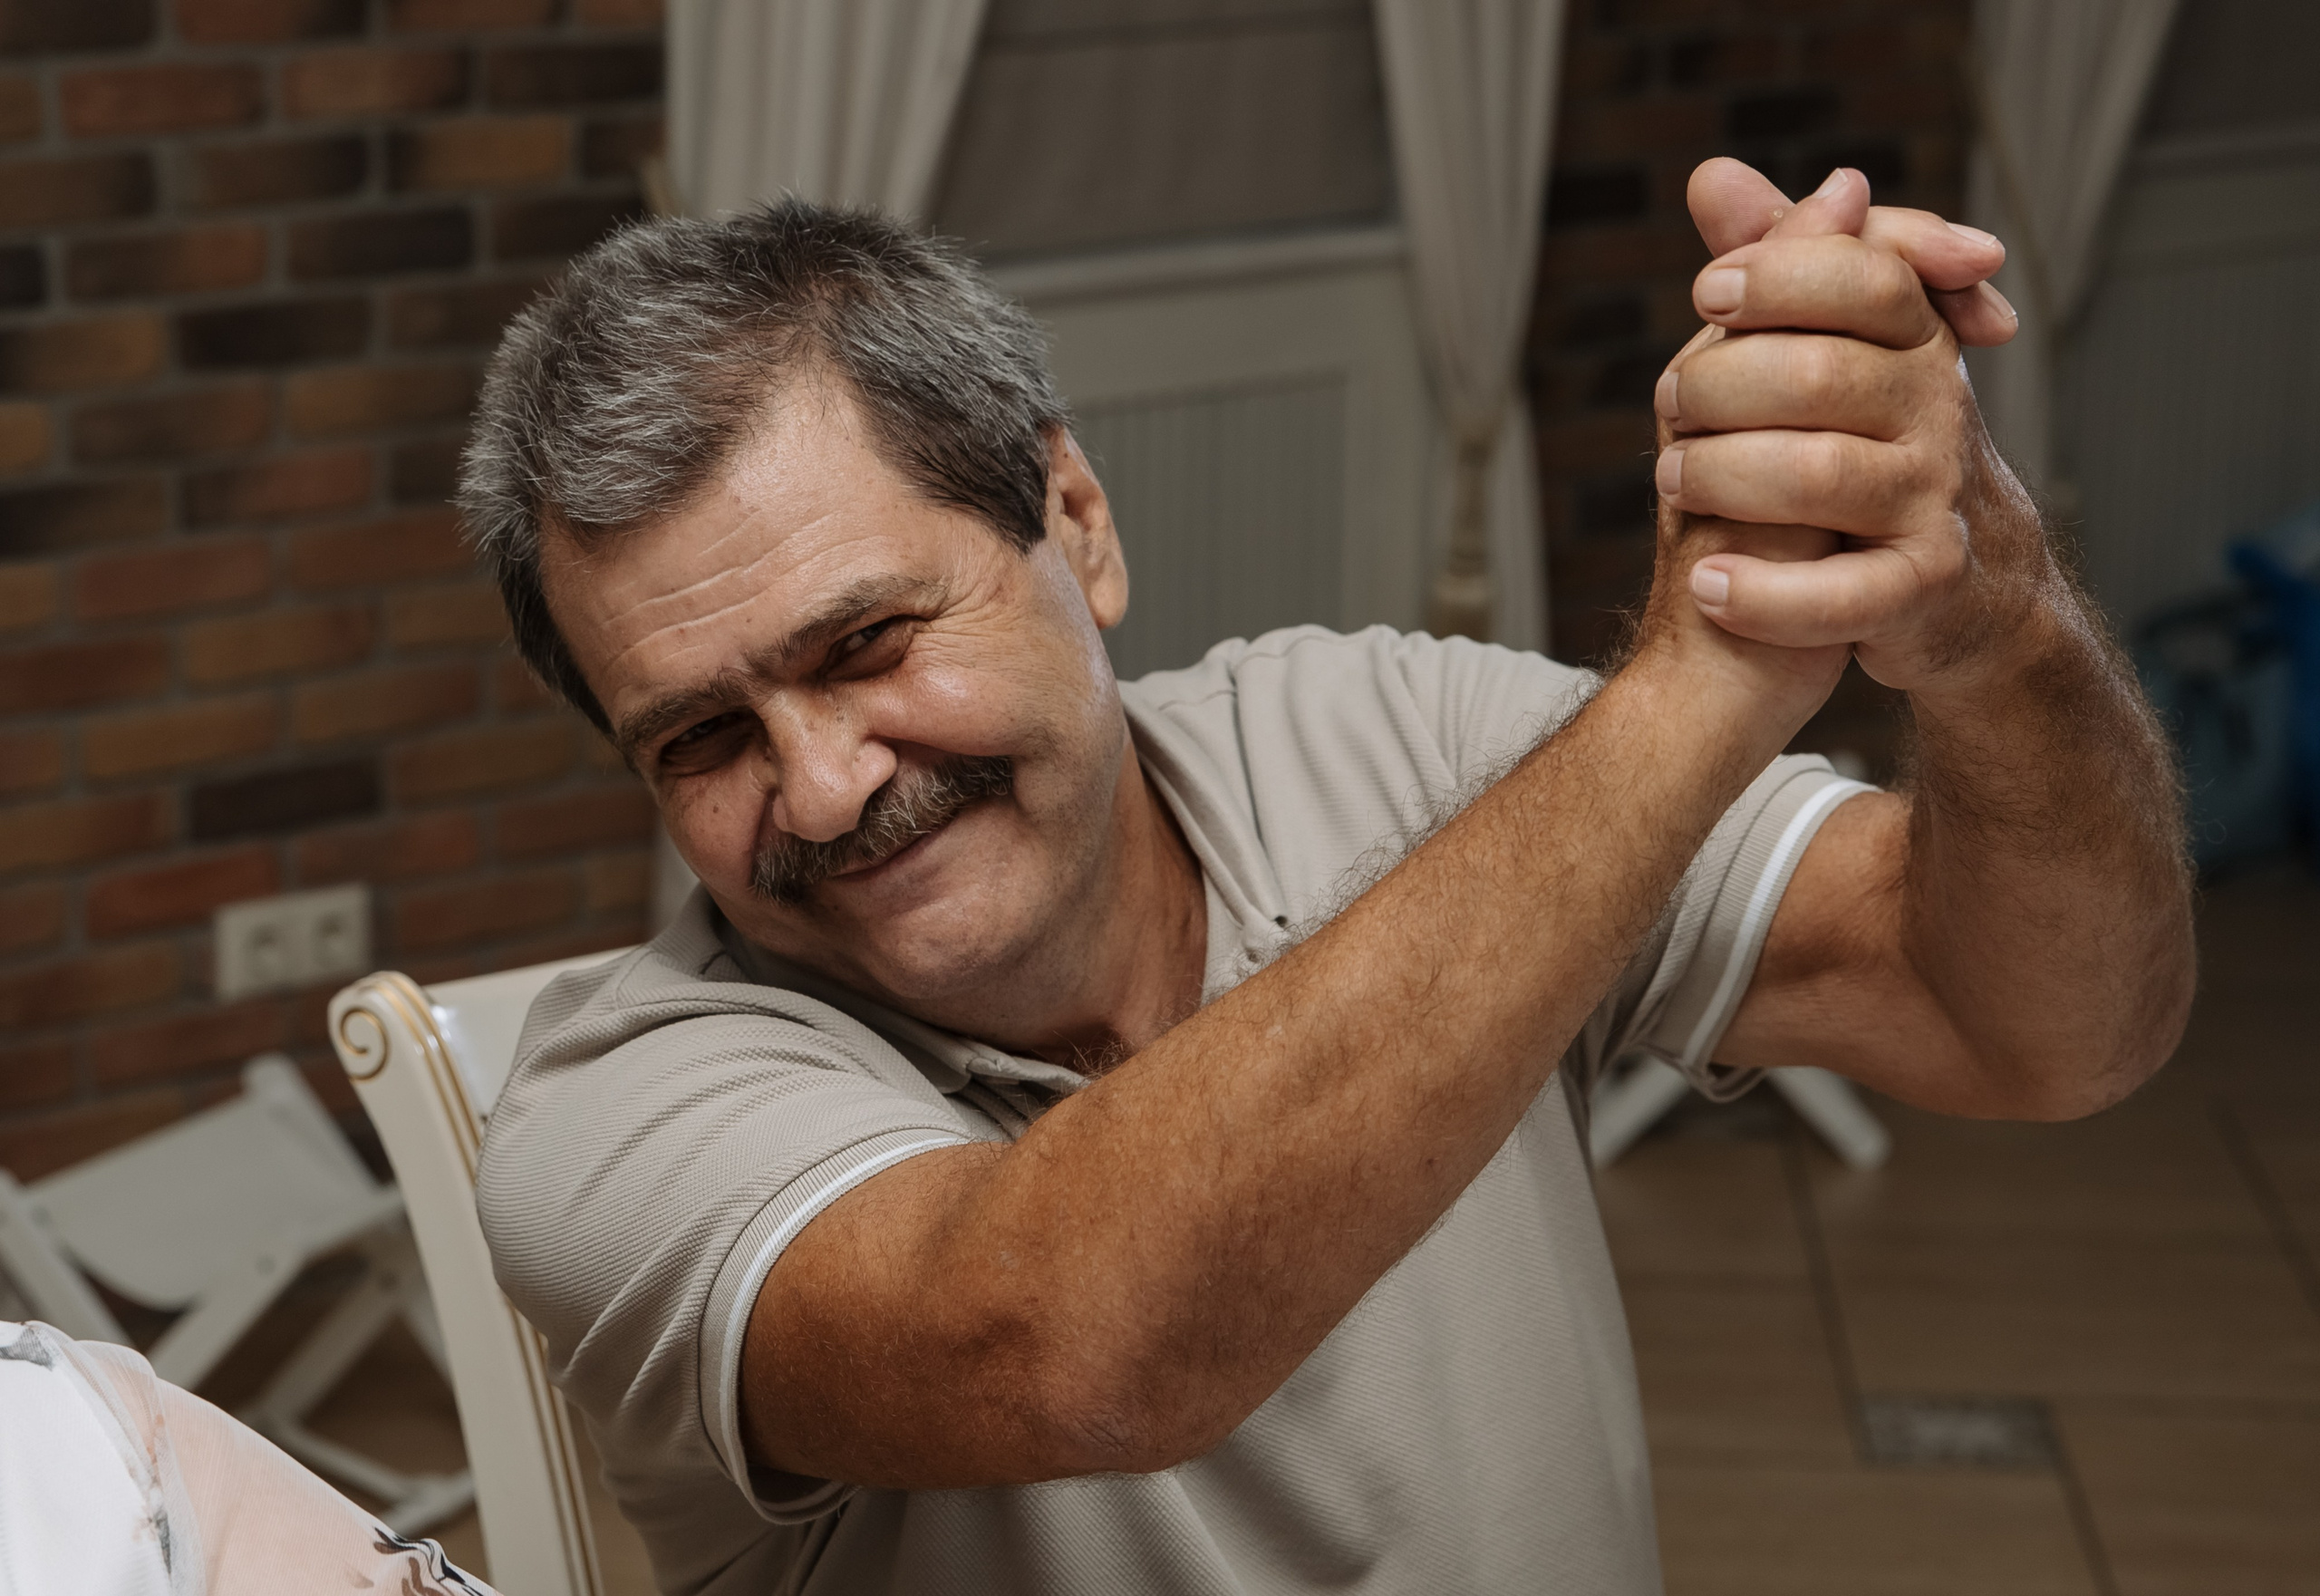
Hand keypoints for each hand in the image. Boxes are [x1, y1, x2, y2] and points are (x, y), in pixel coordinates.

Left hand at [1651, 164, 2051, 696]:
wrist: (1947, 583)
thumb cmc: (1861, 448)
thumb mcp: (1825, 351)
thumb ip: (1775, 269)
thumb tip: (1714, 177)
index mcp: (1914, 340)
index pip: (1863, 276)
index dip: (1777, 276)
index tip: (1710, 292)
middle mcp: (1936, 409)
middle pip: (1817, 373)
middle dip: (1718, 387)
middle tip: (1673, 404)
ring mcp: (1932, 499)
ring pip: (1815, 474)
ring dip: (1719, 477)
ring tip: (1674, 478)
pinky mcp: (1920, 585)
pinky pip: (1840, 594)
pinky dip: (1761, 594)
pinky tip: (1711, 582)